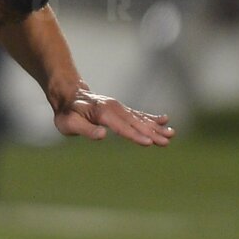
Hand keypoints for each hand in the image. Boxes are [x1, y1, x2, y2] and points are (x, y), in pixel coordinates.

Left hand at [53, 89, 173, 146]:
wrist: (69, 95)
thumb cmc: (67, 113)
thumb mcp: (69, 123)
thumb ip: (86, 130)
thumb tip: (103, 135)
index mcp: (102, 113)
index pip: (121, 127)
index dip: (134, 135)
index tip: (149, 142)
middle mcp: (113, 108)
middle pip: (135, 122)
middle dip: (151, 132)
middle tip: (166, 142)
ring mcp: (118, 107)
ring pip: (140, 118)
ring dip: (156, 127)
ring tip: (171, 134)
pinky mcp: (121, 109)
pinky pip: (139, 114)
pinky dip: (152, 118)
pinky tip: (165, 120)